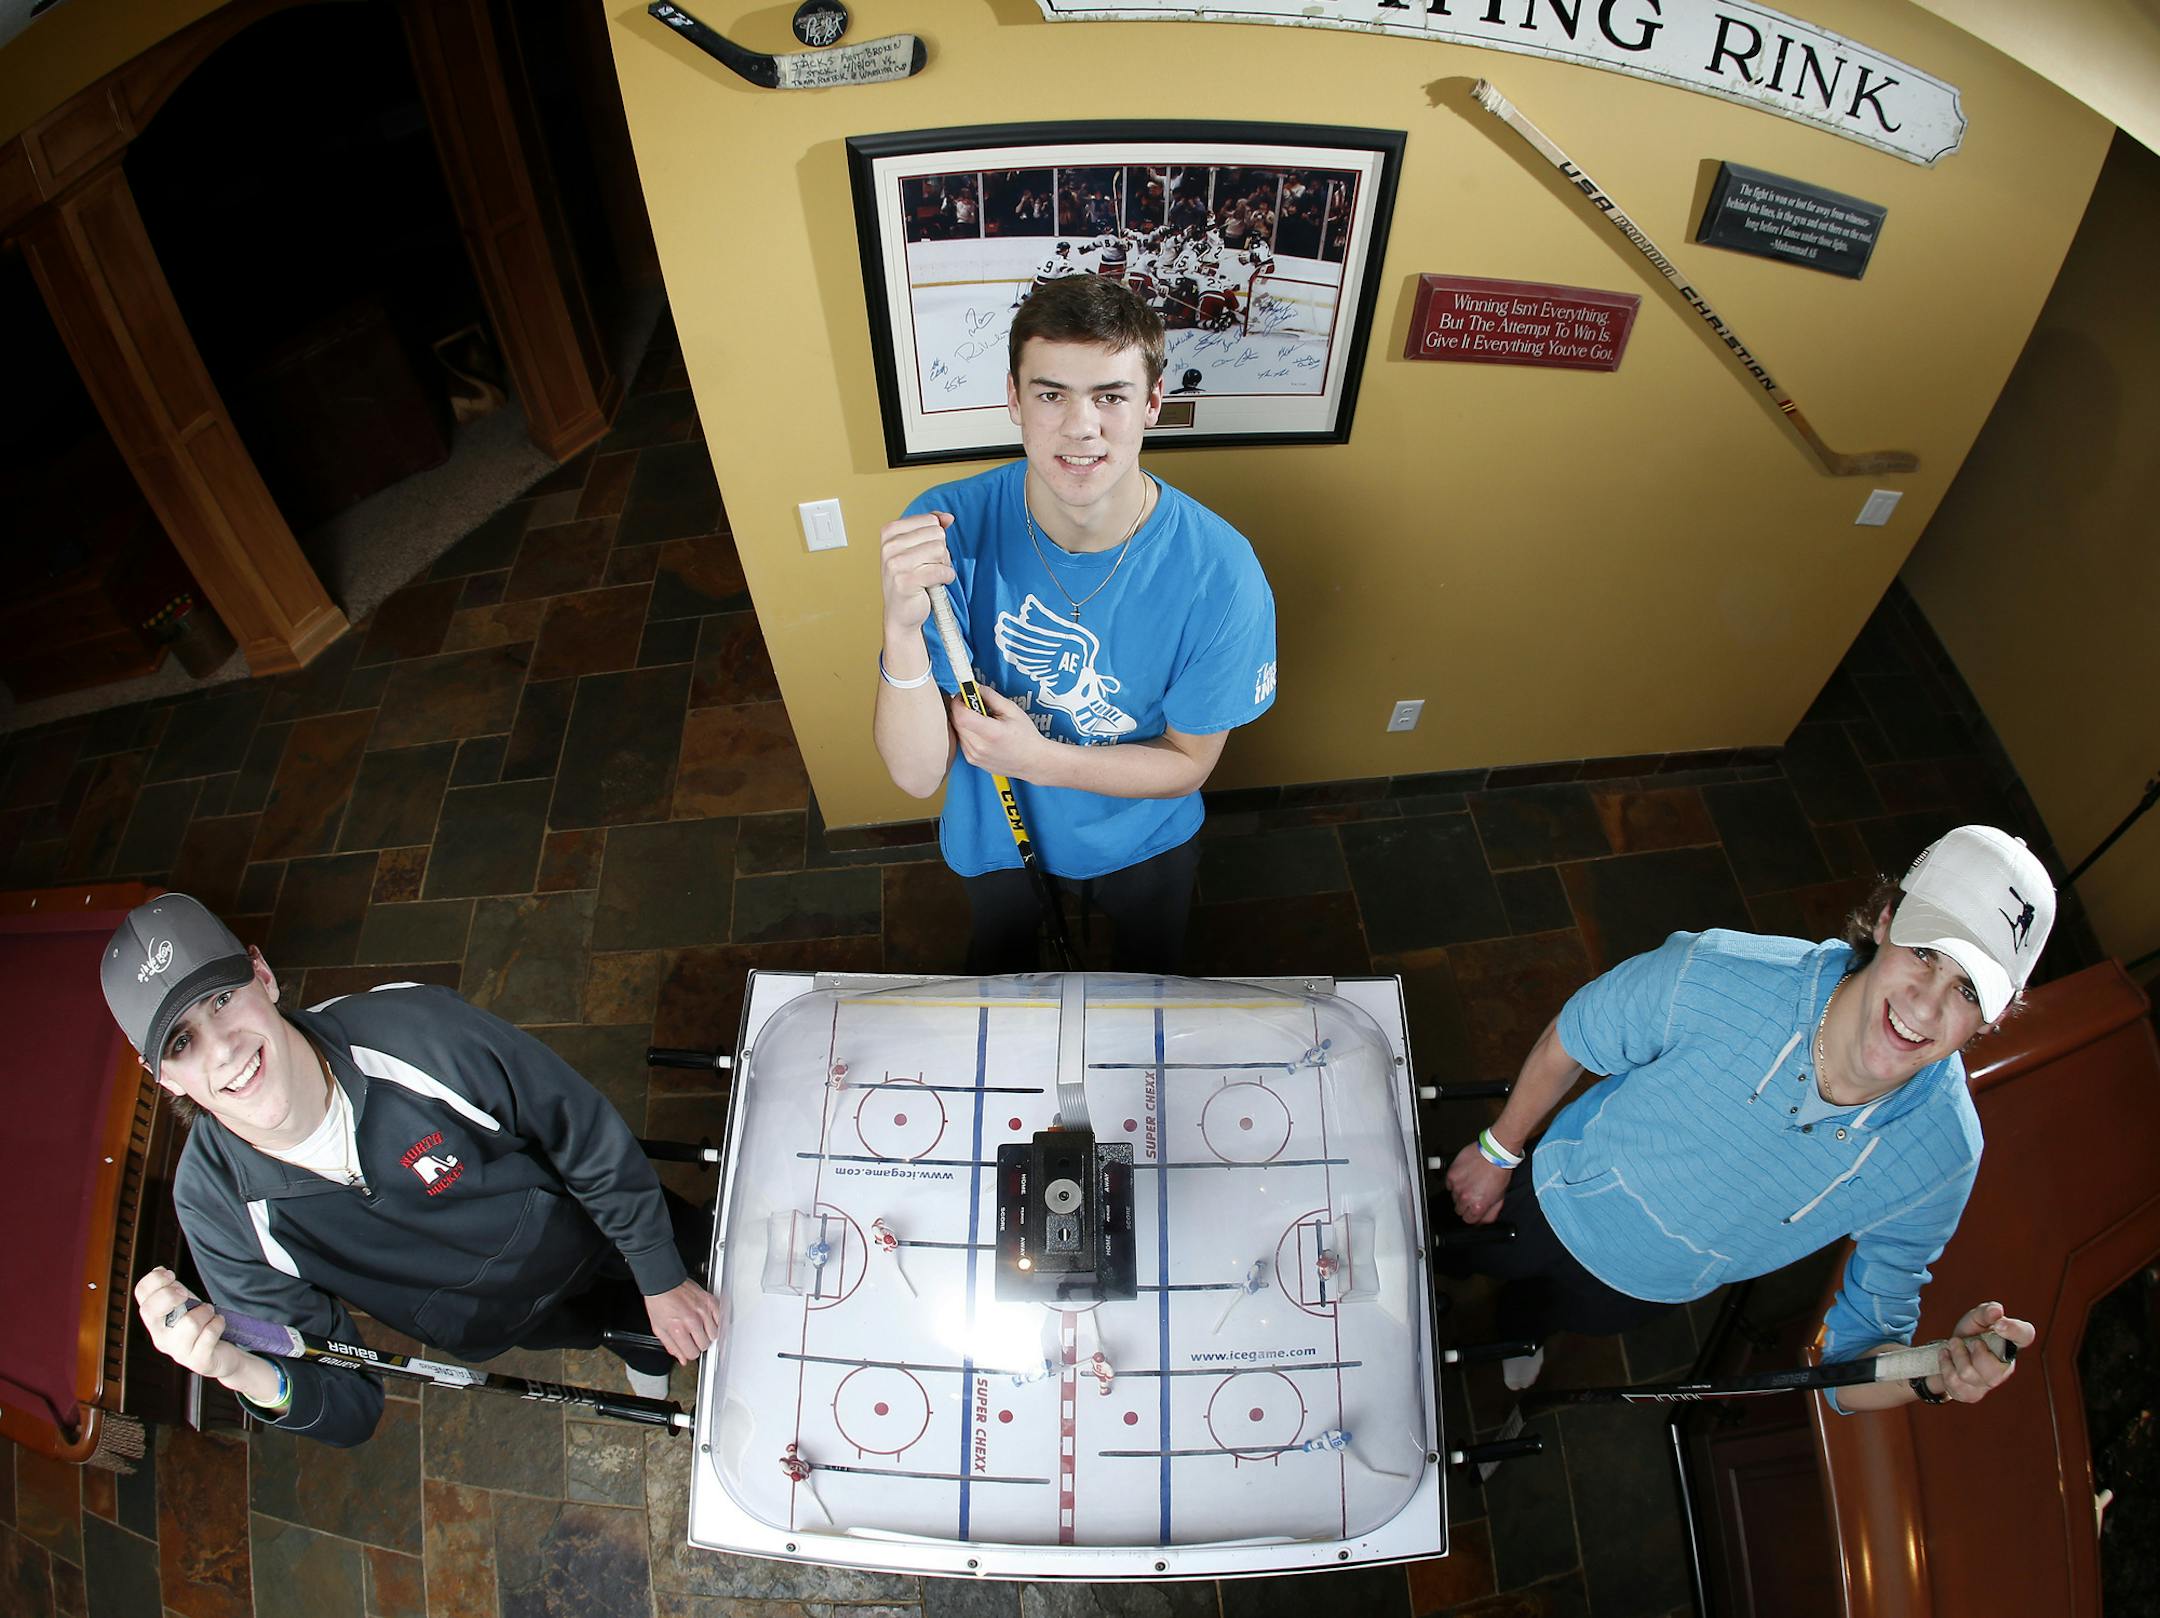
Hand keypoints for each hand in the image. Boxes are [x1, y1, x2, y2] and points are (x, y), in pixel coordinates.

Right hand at [133, 1266, 269, 1393]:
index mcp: (155, 1320)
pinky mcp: (198, 1361)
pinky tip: (218, 1324)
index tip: (171, 1274)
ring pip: (189, 1323)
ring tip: (209, 1314)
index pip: (140, 1295)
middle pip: (149, 1311)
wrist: (221, 1354)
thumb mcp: (185, 1306)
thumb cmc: (201, 1327)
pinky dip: (218, 1324)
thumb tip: (158, 1270)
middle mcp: (161, 1337)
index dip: (153, 1280)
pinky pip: (209, 1335)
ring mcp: (178, 1352)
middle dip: (169, 1295)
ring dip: (205, 1312)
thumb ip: (172, 1289)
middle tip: (185, 1295)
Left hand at [644, 1279, 724, 1364]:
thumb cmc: (659, 1302)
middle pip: (705, 1345)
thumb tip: (682, 1359)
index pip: (692, 1353)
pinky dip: (716, 1322)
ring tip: (700, 1328)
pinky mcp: (710, 1301)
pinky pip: (720, 1319)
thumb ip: (672, 1346)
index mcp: (678, 1329)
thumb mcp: (659, 1329)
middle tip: (693, 1337)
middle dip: (698, 1343)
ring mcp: (703, 1311)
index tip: (688, 1347)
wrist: (663, 1282)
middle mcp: (692, 1321)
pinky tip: (708, 1321)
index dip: (689, 1352)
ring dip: (708, 1334)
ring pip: (715, 1334)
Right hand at [880, 512, 955, 638]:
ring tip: (931, 576)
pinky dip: (946, 578)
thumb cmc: (909, 580)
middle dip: (941, 552)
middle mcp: (889, 546)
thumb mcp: (917, 548)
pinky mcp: (905, 581)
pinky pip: (940, 571)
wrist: (901, 613)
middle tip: (929, 567)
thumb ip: (931, 528)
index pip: (930, 521)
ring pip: (940, 551)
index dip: (936, 538)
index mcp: (890, 532)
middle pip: (937, 535)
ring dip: (943, 565)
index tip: (926, 553)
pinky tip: (937, 584)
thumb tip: (948, 517)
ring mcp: (895, 564)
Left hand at [951, 683, 1052, 779]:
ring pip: (957, 731)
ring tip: (981, 718)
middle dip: (961, 708)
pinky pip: (961, 740)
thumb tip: (975, 687)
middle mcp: (980, 747)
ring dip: (963, 720)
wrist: (1033, 761)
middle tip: (973, 703)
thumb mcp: (1012, 710)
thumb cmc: (1026, 737)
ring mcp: (974, 756)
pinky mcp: (972, 760)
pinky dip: (966, 732)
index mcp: (991, 733)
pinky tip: (981, 731)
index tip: (964, 695)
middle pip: (956, 722)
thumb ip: (991, 696)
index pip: (961, 715)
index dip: (958, 702)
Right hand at [1445, 1143, 1510, 1223]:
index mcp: (1478, 1206)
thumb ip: (1490, 1213)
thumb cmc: (1499, 1173)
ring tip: (1470, 1183)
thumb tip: (1482, 1222)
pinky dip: (1455, 1182)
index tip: (1473, 1210)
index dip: (1472, 1214)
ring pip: (1453, 1197)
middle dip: (1466, 1205)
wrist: (1494, 1154)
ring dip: (1460, 1193)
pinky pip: (1449, 1184)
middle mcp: (1466, 1198)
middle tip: (1473, 1194)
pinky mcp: (1451, 1175)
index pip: (1468, 1220)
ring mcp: (1457, 1186)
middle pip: (1459, 1210)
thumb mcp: (1500, 1198)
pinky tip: (1465, 1176)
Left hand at [1932, 1300, 2034, 1404]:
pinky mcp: (1969, 1394)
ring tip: (1954, 1344)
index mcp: (2010, 1345)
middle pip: (1995, 1371)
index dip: (2015, 1330)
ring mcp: (1986, 1384)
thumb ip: (1985, 1313)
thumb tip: (1997, 1310)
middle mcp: (2003, 1368)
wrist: (1949, 1354)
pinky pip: (1954, 1383)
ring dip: (1957, 1355)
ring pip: (1969, 1375)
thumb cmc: (1969, 1336)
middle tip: (1970, 1341)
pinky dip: (1945, 1364)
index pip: (2025, 1336)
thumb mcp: (1975, 1319)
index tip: (1998, 1325)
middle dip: (1976, 1353)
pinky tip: (1946, 1356)